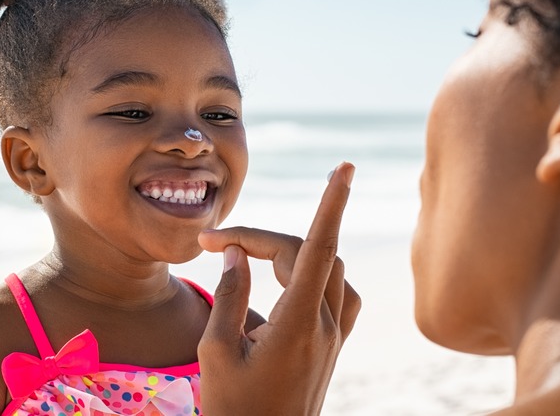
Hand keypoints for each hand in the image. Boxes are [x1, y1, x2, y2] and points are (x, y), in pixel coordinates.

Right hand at [197, 162, 359, 414]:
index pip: (319, 249)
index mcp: (297, 326)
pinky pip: (341, 294)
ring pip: (332, 270)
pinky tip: (292, 280)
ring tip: (251, 255)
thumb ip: (230, 295)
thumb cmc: (233, 408)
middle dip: (263, 239)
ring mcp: (335, 337)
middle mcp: (325, 326)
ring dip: (295, 251)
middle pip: (309, 255)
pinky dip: (319, 273)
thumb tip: (237, 252)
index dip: (331, 204)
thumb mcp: (215, 351)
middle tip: (216, 244)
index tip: (344, 168)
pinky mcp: (335, 346)